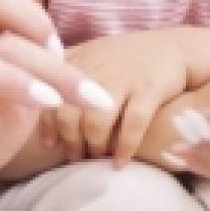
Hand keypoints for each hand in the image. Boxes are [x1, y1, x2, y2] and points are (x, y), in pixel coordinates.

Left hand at [42, 29, 190, 166]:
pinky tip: (121, 162)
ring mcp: (124, 77)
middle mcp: (97, 67)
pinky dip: (125, 147)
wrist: (175, 47)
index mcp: (79, 60)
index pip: (49, 96)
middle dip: (70, 140)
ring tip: (98, 158)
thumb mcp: (93, 55)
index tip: (52, 144)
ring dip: (94, 146)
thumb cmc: (128, 59)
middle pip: (68, 112)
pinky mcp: (150, 87)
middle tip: (76, 158)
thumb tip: (34, 101)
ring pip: (96, 120)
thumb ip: (65, 71)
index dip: (47, 125)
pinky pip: (133, 124)